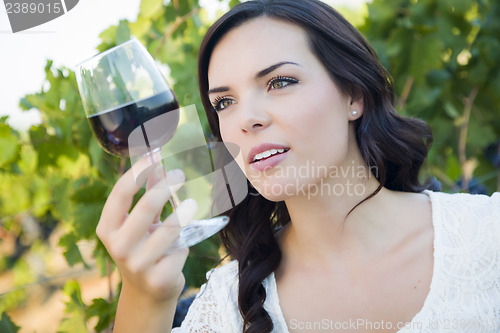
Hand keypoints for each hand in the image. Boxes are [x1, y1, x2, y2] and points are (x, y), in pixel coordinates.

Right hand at [97, 153, 196, 302]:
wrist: (146, 292)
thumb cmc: (142, 247)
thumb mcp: (139, 222)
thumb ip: (146, 193)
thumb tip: (159, 161)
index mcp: (107, 228)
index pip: (121, 192)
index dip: (139, 170)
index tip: (156, 154)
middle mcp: (118, 246)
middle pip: (146, 207)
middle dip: (165, 186)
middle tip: (180, 174)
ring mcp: (138, 264)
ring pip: (168, 230)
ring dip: (183, 212)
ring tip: (192, 202)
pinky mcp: (159, 278)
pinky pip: (179, 249)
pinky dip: (185, 241)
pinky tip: (184, 241)